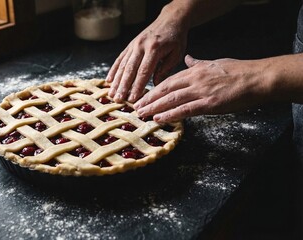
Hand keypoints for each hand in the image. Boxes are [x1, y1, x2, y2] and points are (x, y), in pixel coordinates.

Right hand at [106, 14, 187, 102]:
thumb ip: (165, 69)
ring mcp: (133, 45)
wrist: (170, 19)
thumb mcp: (176, 54)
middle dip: (123, 86)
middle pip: (130, 70)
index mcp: (154, 49)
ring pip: (122, 65)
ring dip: (116, 81)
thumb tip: (155, 85)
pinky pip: (120, 59)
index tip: (133, 98)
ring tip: (111, 94)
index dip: (137, 86)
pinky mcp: (129, 45)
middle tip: (118, 99)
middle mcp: (140, 46)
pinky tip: (109, 80)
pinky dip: (113, 70)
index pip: (144, 71)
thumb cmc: (175, 38)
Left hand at [134, 55, 273, 121]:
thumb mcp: (214, 63)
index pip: (168, 80)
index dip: (154, 89)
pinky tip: (159, 119)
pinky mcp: (209, 104)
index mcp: (195, 71)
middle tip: (136, 107)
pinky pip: (185, 110)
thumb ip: (198, 63)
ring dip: (154, 108)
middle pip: (165, 89)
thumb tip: (188, 58)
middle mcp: (194, 80)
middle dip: (149, 99)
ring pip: (172, 100)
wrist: (257, 78)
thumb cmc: (238, 71)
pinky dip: (170, 115)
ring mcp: (201, 91)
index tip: (144, 96)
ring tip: (142, 114)